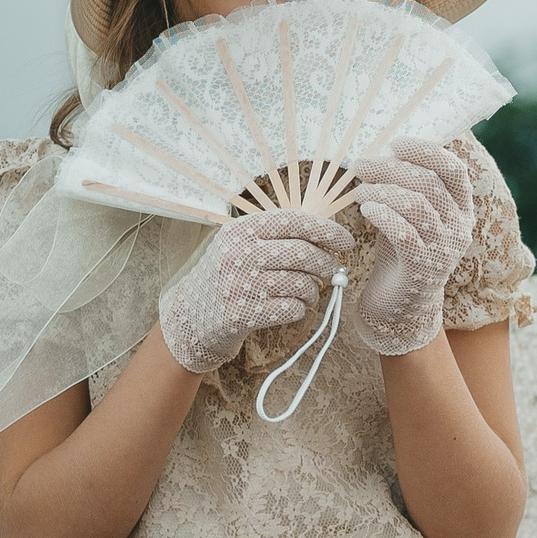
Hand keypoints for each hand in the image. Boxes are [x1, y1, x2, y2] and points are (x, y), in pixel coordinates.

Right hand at [158, 209, 354, 374]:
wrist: (190, 316)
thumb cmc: (228, 276)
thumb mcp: (242, 245)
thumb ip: (279, 235)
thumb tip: (330, 233)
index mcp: (240, 230)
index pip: (294, 221)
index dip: (327, 230)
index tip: (346, 240)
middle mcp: (238, 254)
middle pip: (304, 254)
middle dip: (327, 264)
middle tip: (333, 271)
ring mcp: (239, 285)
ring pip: (302, 284)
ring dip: (313, 291)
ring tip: (306, 292)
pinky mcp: (243, 315)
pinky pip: (293, 309)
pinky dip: (299, 309)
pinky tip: (289, 307)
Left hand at [346, 138, 476, 356]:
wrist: (400, 306)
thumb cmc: (402, 253)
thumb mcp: (411, 216)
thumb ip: (409, 188)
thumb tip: (384, 152)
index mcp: (461, 210)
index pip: (454, 170)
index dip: (426, 151)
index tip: (395, 144)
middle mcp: (459, 228)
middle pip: (429, 183)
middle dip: (391, 168)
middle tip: (361, 165)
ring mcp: (444, 249)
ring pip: (416, 204)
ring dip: (382, 190)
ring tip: (358, 191)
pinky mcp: (423, 268)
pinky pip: (404, 232)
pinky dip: (382, 214)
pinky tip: (366, 209)